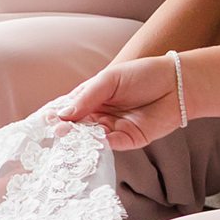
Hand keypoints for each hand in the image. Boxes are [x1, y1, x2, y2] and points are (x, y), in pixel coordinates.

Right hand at [51, 55, 184, 151]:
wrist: (177, 84)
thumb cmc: (143, 74)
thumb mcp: (109, 80)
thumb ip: (86, 97)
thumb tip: (62, 115)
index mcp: (92, 97)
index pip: (68, 108)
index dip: (55, 114)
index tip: (42, 120)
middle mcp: (100, 114)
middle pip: (77, 125)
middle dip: (65, 129)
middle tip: (55, 132)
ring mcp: (113, 128)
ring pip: (91, 137)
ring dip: (80, 139)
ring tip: (68, 138)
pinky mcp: (129, 140)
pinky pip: (111, 145)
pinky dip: (100, 145)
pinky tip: (92, 141)